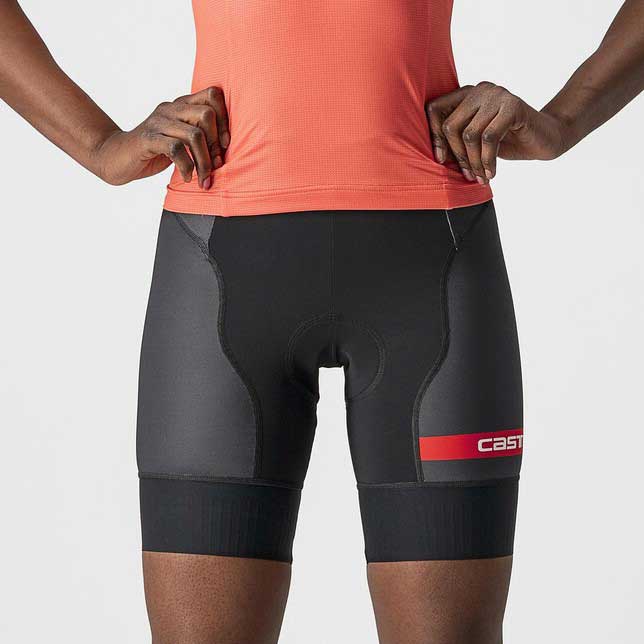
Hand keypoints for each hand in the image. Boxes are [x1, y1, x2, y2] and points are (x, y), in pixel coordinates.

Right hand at [93, 87, 229, 188]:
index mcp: (181, 105)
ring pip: (195, 135)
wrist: (117, 158)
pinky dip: (186, 167)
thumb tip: (226, 149)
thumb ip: (199, 137)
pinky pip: (176, 149)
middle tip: (215, 167)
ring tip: (203, 178)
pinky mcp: (148, 139)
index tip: (224, 146)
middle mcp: (170, 108)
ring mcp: (158, 122)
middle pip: (207, 115)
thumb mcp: (180, 141)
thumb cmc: (154, 152)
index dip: (225, 119)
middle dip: (215, 145)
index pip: (213, 95)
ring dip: (204, 162)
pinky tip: (186, 177)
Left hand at [427, 82, 571, 183]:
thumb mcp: (477, 141)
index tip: (442, 160)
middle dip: (458, 157)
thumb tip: (435, 156)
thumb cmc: (508, 141)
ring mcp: (497, 95)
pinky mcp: (512, 106)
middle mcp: (480, 90)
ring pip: (470, 135)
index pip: (434, 109)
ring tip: (481, 177)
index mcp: (466, 95)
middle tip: (469, 175)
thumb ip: (457, 140)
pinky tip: (492, 172)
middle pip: (451, 126)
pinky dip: (487, 160)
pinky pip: (489, 138)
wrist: (545, 139)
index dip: (434, 136)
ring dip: (474, 162)